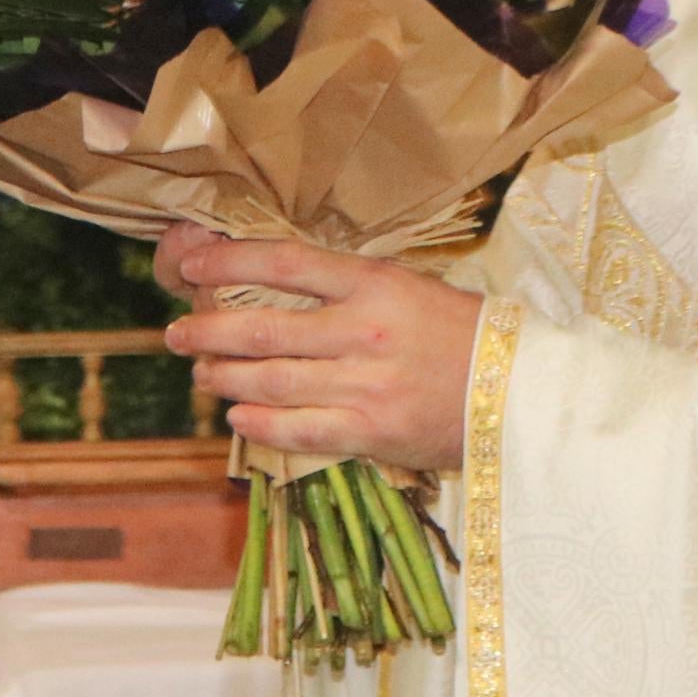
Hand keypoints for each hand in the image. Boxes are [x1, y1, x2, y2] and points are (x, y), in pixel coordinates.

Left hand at [161, 228, 482, 470]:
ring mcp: (364, 385)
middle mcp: (364, 332)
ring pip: (269, 380)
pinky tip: (238, 416)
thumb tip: (279, 286)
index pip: (284, 264)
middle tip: (177, 332)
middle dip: (207, 330)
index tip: (192, 267)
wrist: (521, 394)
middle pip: (262, 328)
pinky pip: (296, 429)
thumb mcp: (411, 289)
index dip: (228, 263)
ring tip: (202, 373)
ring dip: (223, 376)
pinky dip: (258, 422)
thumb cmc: (465, 336)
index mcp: (376, 285)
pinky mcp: (370, 433)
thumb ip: (349, 288)